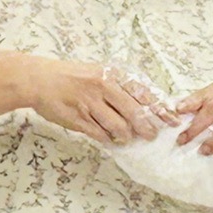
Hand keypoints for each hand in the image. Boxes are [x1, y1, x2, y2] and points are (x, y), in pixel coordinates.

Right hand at [25, 58, 167, 145]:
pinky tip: (110, 139)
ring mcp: (90, 103)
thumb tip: (150, 105)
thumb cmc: (74, 77)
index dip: (160, 109)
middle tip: (152, 135)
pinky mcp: (78, 119)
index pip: (143, 93)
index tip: (172, 120)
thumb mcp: (100, 73)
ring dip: (127, 135)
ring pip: (119, 126)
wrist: (40, 80)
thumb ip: (122, 87)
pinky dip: (108, 139)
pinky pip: (100, 134)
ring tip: (128, 137)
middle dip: (147, 127)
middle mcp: (103, 87)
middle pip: (134, 112)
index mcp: (112, 74)